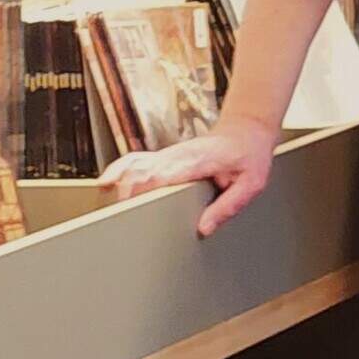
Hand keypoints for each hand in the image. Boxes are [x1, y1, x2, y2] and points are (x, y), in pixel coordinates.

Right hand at [106, 116, 282, 238]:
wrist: (247, 131)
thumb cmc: (250, 155)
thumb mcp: (251, 184)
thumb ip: (229, 206)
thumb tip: (204, 227)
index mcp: (197, 162)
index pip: (161, 175)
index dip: (143, 190)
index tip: (133, 207)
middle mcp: (177, 156)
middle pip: (139, 172)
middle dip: (126, 193)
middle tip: (121, 218)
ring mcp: (169, 155)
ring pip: (133, 164)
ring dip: (118, 182)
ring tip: (109, 205)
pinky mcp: (165, 157)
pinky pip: (136, 160)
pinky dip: (119, 170)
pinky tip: (107, 183)